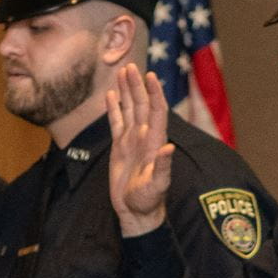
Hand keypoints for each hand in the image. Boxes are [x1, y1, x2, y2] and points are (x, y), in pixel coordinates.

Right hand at [104, 61, 173, 237]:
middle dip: (137, 85)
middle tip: (130, 66)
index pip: (156, 111)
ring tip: (121, 73)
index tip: (149, 76)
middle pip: (142, 105)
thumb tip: (168, 147)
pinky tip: (109, 96)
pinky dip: (113, 109)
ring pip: (129, 110)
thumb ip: (163, 166)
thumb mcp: (157, 185)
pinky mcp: (120, 148)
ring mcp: (132, 141)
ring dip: (126, 92)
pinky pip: (116, 123)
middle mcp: (144, 137)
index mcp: (155, 141)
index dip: (154, 93)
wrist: (136, 211)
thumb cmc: (148, 200)